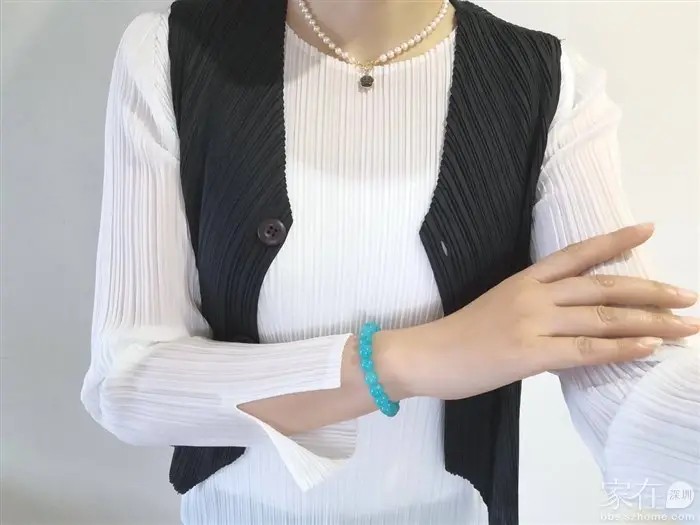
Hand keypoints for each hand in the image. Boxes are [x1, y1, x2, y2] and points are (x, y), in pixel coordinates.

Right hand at [381, 222, 699, 400]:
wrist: (423, 354)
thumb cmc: (457, 336)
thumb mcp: (498, 309)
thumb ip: (536, 309)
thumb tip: (573, 324)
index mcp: (524, 279)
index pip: (577, 253)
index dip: (615, 240)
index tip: (649, 229)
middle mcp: (533, 294)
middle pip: (603, 286)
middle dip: (651, 291)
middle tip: (688, 296)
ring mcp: (532, 322)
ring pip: (602, 318)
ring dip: (650, 323)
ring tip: (685, 326)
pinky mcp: (529, 353)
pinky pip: (585, 351)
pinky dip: (621, 348)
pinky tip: (649, 347)